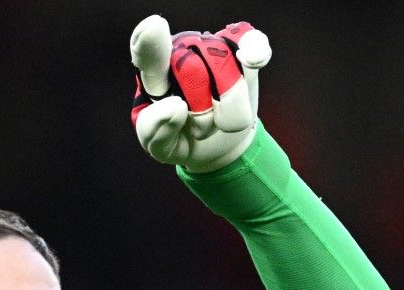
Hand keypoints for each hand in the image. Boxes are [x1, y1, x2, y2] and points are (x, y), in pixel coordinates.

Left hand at [128, 15, 271, 173]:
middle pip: (194, 72)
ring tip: (219, 120)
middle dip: (203, 115)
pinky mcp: (239, 49)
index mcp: (154, 76)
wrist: (219, 142)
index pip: (149, 57)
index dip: (152, 44)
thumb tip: (176, 106)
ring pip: (225, 65)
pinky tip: (253, 60)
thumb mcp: (163, 148)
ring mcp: (210, 47)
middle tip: (200, 130)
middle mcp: (180, 52)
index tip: (153, 28)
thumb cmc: (183, 139)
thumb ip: (156, 132)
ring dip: (229, 107)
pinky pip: (250, 40)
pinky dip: (255, 50)